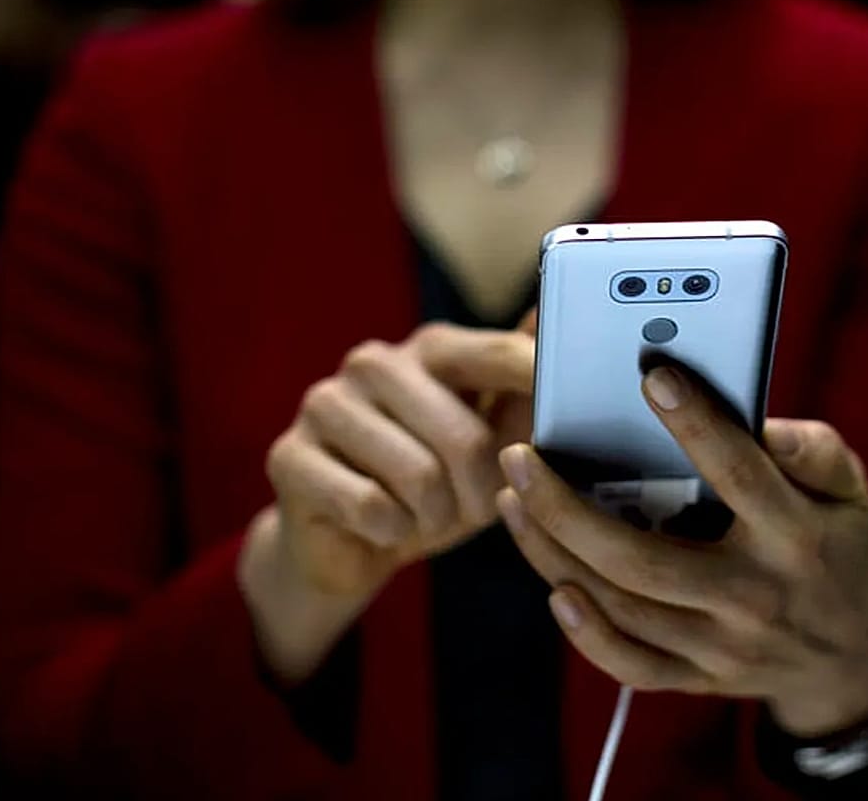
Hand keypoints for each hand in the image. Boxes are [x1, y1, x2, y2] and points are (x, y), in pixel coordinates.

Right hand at [266, 320, 535, 596]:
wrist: (349, 546)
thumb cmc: (434, 487)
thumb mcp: (491, 445)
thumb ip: (526, 394)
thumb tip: (551, 323)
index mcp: (431, 349)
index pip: (499, 354)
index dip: (541, 384)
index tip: (578, 414)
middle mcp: (374, 362)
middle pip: (465, 436)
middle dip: (481, 493)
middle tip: (474, 510)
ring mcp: (325, 404)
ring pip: (419, 477)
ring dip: (435, 518)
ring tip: (425, 517)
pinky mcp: (289, 455)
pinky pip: (370, 507)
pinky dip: (392, 532)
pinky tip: (383, 527)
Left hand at [495, 365, 867, 735]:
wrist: (855, 658)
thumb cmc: (836, 545)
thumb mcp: (849, 490)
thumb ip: (812, 450)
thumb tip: (760, 422)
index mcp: (795, 537)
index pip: (740, 474)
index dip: (696, 424)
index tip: (652, 376)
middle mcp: (754, 596)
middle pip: (643, 559)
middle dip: (566, 508)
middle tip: (519, 456)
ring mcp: (722, 647)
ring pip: (621, 607)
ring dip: (554, 554)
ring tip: (513, 500)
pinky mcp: (699, 678)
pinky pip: (630, 664)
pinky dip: (586, 632)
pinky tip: (553, 586)